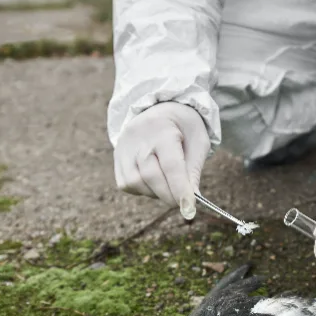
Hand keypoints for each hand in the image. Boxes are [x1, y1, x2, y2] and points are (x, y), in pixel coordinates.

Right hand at [114, 102, 209, 219]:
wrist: (160, 107)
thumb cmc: (184, 126)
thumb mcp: (198, 140)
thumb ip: (194, 169)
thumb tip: (192, 199)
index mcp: (162, 130)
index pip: (171, 165)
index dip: (180, 189)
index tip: (189, 209)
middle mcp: (138, 138)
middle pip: (151, 176)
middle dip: (169, 195)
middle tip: (184, 202)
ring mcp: (123, 148)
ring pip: (136, 183)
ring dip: (156, 192)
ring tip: (169, 182)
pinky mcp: (117, 158)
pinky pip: (127, 185)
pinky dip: (143, 190)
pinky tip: (154, 180)